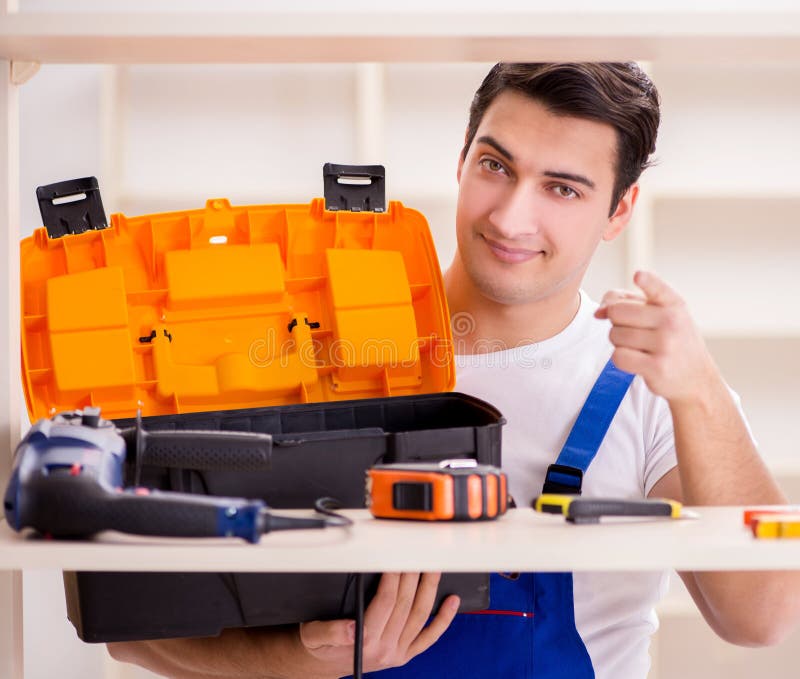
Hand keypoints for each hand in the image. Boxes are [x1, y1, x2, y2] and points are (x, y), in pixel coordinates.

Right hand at [298, 572, 458, 675]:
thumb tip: (351, 627)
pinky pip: (429, 637)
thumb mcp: (313, 635)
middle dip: (412, 575)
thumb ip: (330, 631)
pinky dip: (443, 619)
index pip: (386, 601)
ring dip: (429, 589)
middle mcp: (384, 649)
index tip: (396, 556)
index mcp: (364, 642)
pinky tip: (452, 602)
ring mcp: (397, 653)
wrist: (322, 666)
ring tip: (434, 567)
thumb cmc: (319, 645)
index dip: (393, 576)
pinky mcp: (405, 655)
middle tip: (416, 552)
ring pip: (420, 616)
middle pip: (405, 604)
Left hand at [594, 270, 719, 404]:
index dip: (647, 281)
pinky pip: (618, 357)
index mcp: (673, 304)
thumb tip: (599, 312)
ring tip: (638, 346)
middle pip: (617, 312)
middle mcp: (672, 322)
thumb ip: (626, 302)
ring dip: (619, 342)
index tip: (638, 276)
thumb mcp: (659, 315)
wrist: (695, 376)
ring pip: (615, 335)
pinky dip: (621, 359)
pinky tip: (637, 360)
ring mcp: (665, 345)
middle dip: (616, 322)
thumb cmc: (670, 339)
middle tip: (632, 331)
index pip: (657, 288)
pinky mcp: (656, 367)